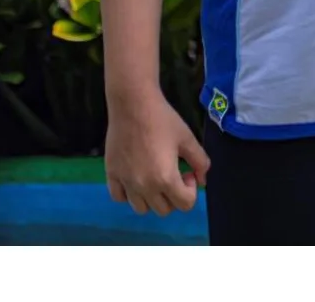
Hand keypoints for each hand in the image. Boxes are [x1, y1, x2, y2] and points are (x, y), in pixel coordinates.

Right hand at [104, 91, 209, 216]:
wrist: (133, 105)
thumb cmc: (163, 120)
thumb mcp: (188, 139)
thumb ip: (200, 161)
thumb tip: (203, 180)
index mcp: (165, 178)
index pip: (185, 205)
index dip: (191, 190)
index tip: (188, 173)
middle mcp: (144, 186)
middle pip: (164, 210)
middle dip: (174, 195)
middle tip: (174, 172)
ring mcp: (125, 182)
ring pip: (141, 208)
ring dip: (152, 198)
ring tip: (155, 176)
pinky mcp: (111, 175)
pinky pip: (119, 197)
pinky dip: (129, 194)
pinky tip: (136, 177)